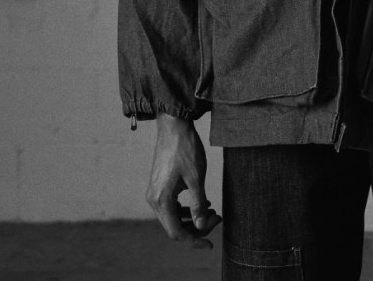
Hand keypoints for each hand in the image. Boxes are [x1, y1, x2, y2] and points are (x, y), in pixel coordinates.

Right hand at [146, 114, 221, 249]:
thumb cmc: (185, 149)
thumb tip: (201, 225)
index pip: (176, 233)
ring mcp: (154, 193)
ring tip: (213, 210)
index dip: (194, 241)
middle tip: (218, 218)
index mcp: (161, 200)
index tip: (210, 245)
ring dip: (193, 218)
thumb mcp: (196, 178)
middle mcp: (154, 199)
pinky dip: (187, 208)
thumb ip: (198, 204)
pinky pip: (172, 206)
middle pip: (174, 226)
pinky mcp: (158, 186)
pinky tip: (203, 202)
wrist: (174, 127)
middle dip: (197, 227)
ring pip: (173, 217)